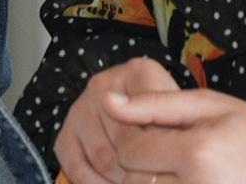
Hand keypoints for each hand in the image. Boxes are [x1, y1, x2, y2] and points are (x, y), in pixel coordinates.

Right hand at [55, 57, 182, 183]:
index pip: (149, 115)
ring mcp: (80, 108)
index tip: (169, 165)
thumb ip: (174, 126)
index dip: (161, 148)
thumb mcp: (180, 115)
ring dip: (121, 181)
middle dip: (142, 169)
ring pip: (103, 159)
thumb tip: (166, 147)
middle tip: (155, 179)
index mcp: (138, 72)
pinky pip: (78, 170)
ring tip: (137, 182)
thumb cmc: (168, 119)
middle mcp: (103, 84)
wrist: (141, 119)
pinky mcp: (64, 134)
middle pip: (125, 141)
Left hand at [98, 83, 245, 183]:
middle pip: (132, 180)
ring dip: (147, 180)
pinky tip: (177, 177)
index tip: (148, 129)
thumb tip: (107, 100)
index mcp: (196, 152)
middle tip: (161, 149)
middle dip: (137, 164)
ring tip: (171, 164)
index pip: (131, 150)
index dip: (131, 137)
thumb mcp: (210, 105)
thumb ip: (155, 103)